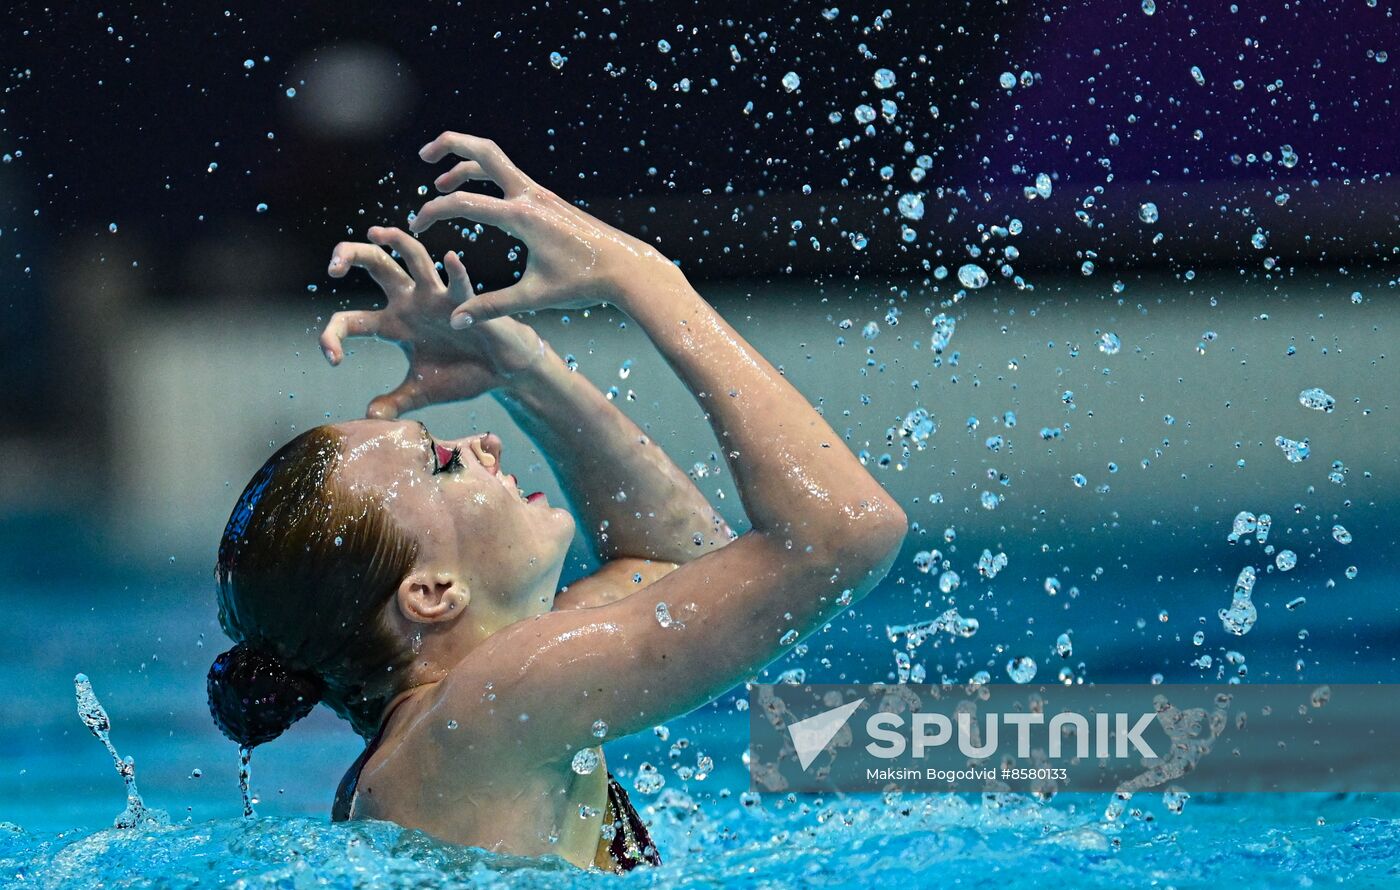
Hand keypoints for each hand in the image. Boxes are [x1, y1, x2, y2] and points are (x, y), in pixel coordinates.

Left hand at [322, 226, 546, 418]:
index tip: (333, 359)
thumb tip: (370, 418)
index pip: (350, 320)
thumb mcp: (421, 391)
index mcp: (393, 324)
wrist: (503, 372)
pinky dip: (456, 272)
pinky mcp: (466, 301)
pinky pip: (459, 282)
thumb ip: (395, 402)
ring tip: (377, 233)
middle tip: (333, 265)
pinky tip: (452, 259)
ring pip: (413, 258)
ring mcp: (437, 298)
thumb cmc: (464, 374)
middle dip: (350, 255)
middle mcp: (410, 303)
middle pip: (376, 265)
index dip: (333, 336)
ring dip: (397, 242)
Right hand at [409, 132, 682, 323]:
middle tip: (425, 154)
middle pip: (484, 151)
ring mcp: (541, 195)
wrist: (626, 269)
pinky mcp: (548, 201)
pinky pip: (510, 178)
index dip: (433, 212)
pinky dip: (487, 177)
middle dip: (451, 145)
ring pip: (496, 161)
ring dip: (466, 164)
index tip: (416, 226)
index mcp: (523, 217)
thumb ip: (492, 307)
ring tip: (442, 181)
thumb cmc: (584, 284)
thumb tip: (456, 321)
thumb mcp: (535, 297)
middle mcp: (531, 196)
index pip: (464, 203)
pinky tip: (479, 198)